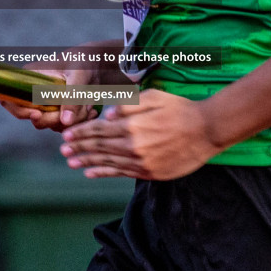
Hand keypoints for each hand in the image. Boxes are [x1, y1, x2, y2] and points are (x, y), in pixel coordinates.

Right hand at [0, 63, 100, 132]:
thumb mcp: (79, 76)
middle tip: (74, 112)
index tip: (37, 114)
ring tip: (87, 105)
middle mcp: (35, 94)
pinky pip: (64, 126)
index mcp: (30, 79)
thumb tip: (65, 121)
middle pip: (35, 119)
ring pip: (52, 125)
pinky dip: (78, 122)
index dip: (20, 111)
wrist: (97, 65)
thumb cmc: (84, 62)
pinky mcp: (59, 113)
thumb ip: (72, 97)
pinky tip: (90, 109)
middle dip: (55, 119)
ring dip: (71, 120)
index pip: (11, 100)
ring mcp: (47, 106)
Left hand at [58, 89, 220, 180]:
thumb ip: (130, 105)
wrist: (207, 131)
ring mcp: (142, 162)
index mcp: (133, 126)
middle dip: (80, 148)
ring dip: (87, 162)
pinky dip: (104, 173)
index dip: (82, 133)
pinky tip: (91, 173)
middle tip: (63, 151)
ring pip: (108, 163)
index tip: (67, 135)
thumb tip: (107, 114)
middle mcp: (134, 146)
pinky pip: (122, 174)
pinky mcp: (150, 173)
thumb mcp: (155, 97)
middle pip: (100, 148)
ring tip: (71, 163)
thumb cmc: (180, 109)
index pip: (100, 130)